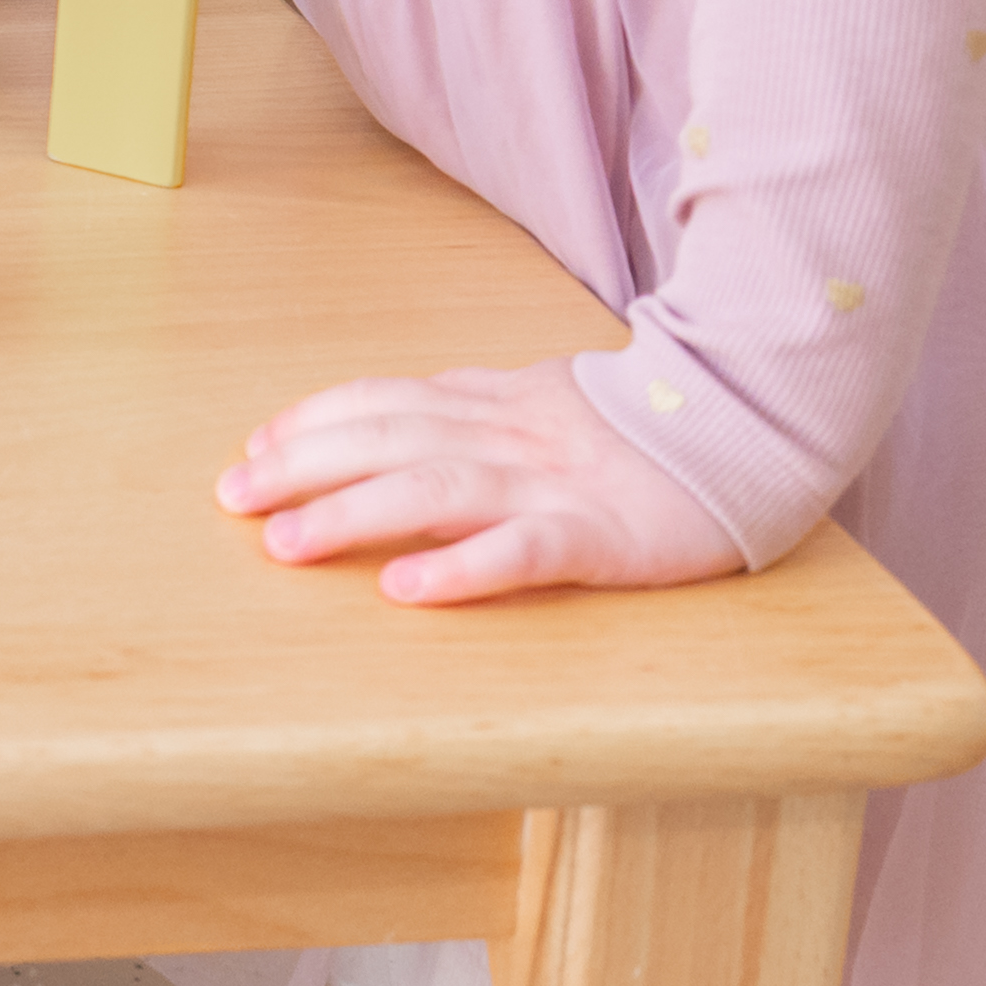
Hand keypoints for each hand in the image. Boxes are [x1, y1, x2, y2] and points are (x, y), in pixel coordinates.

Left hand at [218, 357, 743, 605]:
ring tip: (286, 545)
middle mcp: (509, 437)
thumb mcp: (540, 396)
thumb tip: (381, 406)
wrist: (752, 423)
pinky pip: (524, 552)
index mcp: (493, 403)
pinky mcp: (602, 537)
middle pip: (388, 441)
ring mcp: (553, 485)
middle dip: (302, 469)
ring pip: (436, 491)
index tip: (250, 450)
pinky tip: (409, 590)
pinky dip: (462, 568)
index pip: (383, 402)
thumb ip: (464, 403)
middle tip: (232, 499)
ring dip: (353, 517)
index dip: (311, 423)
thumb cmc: (637, 422)